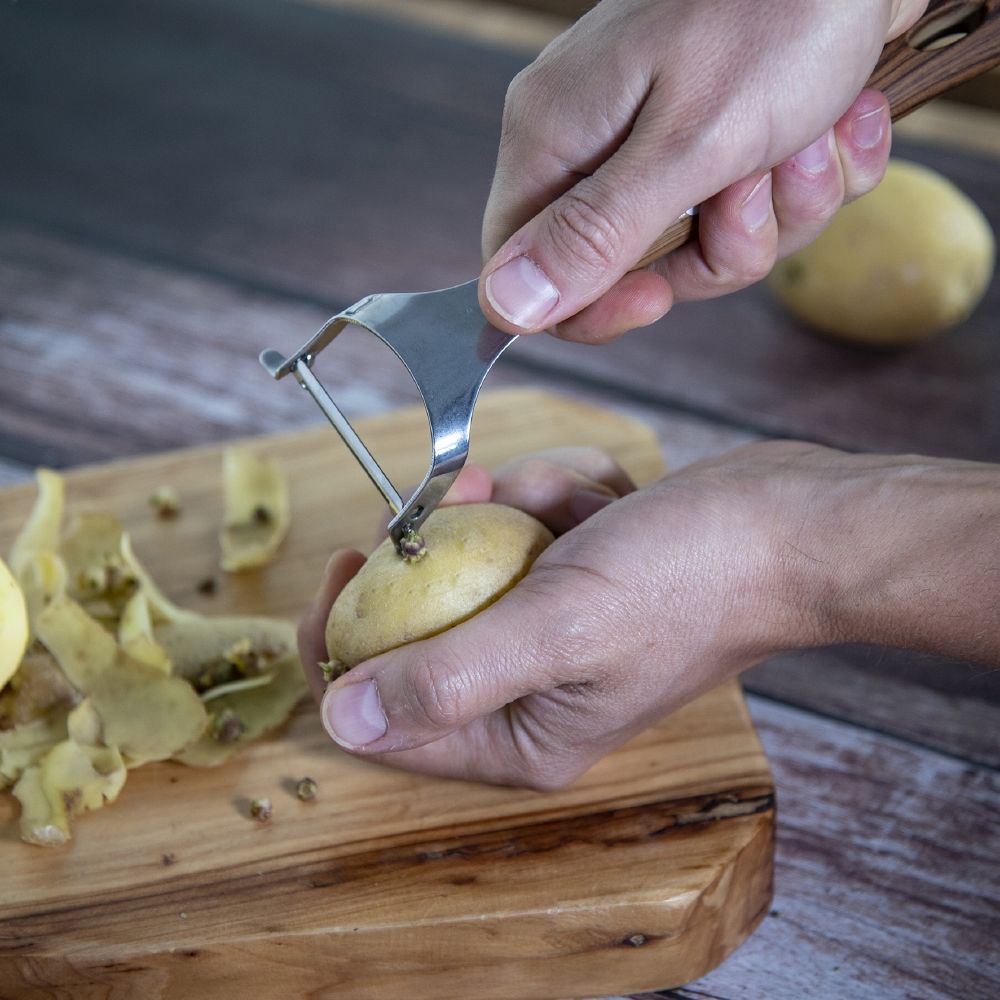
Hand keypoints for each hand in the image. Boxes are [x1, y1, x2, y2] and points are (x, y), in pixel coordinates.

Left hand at [300, 442, 999, 788]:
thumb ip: (445, 678)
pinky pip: (522, 533)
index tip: (345, 562)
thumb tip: (339, 720)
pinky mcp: (575, 582)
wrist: (787, 527)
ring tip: (561, 502)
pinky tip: (602, 498)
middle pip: (421, 631)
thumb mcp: (557, 628)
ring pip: (471, 566)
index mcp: (519, 738)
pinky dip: (550, 501)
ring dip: (506, 515)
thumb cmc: (690, 581)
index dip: (344, 640)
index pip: (386, 717)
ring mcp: (553, 634)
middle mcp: (530, 698)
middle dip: (433, 555)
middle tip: (444, 500)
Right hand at [478, 0, 928, 341]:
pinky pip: (760, 204)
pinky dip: (813, 177)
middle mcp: (597, 141)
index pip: (528, 273)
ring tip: (814, 137)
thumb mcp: (686, 144)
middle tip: (758, 183)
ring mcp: (660, 134)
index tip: (658, 298)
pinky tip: (840, 121)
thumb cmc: (778, 11)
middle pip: (635, 268)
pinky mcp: (721, 127)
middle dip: (720, 247)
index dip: (591, 308)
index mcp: (557, 138)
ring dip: (783, 208)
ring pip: (710, 242)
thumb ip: (595, 234)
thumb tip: (505, 308)